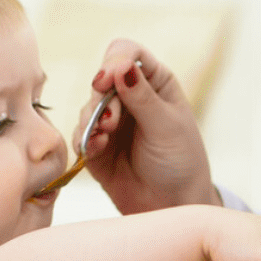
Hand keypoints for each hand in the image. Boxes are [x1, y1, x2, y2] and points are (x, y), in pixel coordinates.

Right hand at [78, 40, 217, 213]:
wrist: (173, 206)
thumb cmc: (181, 162)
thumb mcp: (166, 126)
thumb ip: (142, 97)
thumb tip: (122, 65)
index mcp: (154, 82)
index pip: (127, 53)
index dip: (114, 61)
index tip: (107, 79)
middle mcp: (130, 97)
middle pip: (101, 79)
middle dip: (102, 98)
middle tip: (111, 122)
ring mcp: (111, 122)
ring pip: (87, 106)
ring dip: (92, 119)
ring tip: (104, 136)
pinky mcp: (96, 147)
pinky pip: (79, 135)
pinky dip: (84, 139)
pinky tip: (95, 148)